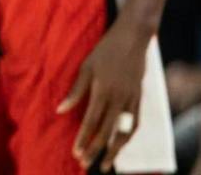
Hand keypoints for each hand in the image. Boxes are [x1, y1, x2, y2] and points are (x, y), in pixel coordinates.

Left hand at [58, 20, 147, 169]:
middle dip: (95, 149)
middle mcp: (119, 98)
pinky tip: (121, 144)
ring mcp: (132, 100)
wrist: (133, 38)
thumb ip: (75, 91)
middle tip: (85, 163)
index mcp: (103, 91)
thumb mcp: (86, 67)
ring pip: (124, 131)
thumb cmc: (105, 50)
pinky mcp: (140, 98)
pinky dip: (128, 136)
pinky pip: (135, 123)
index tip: (76, 153)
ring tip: (106, 163)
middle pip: (106, 131)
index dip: (83, 139)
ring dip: (115, 149)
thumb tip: (60, 110)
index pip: (91, 122)